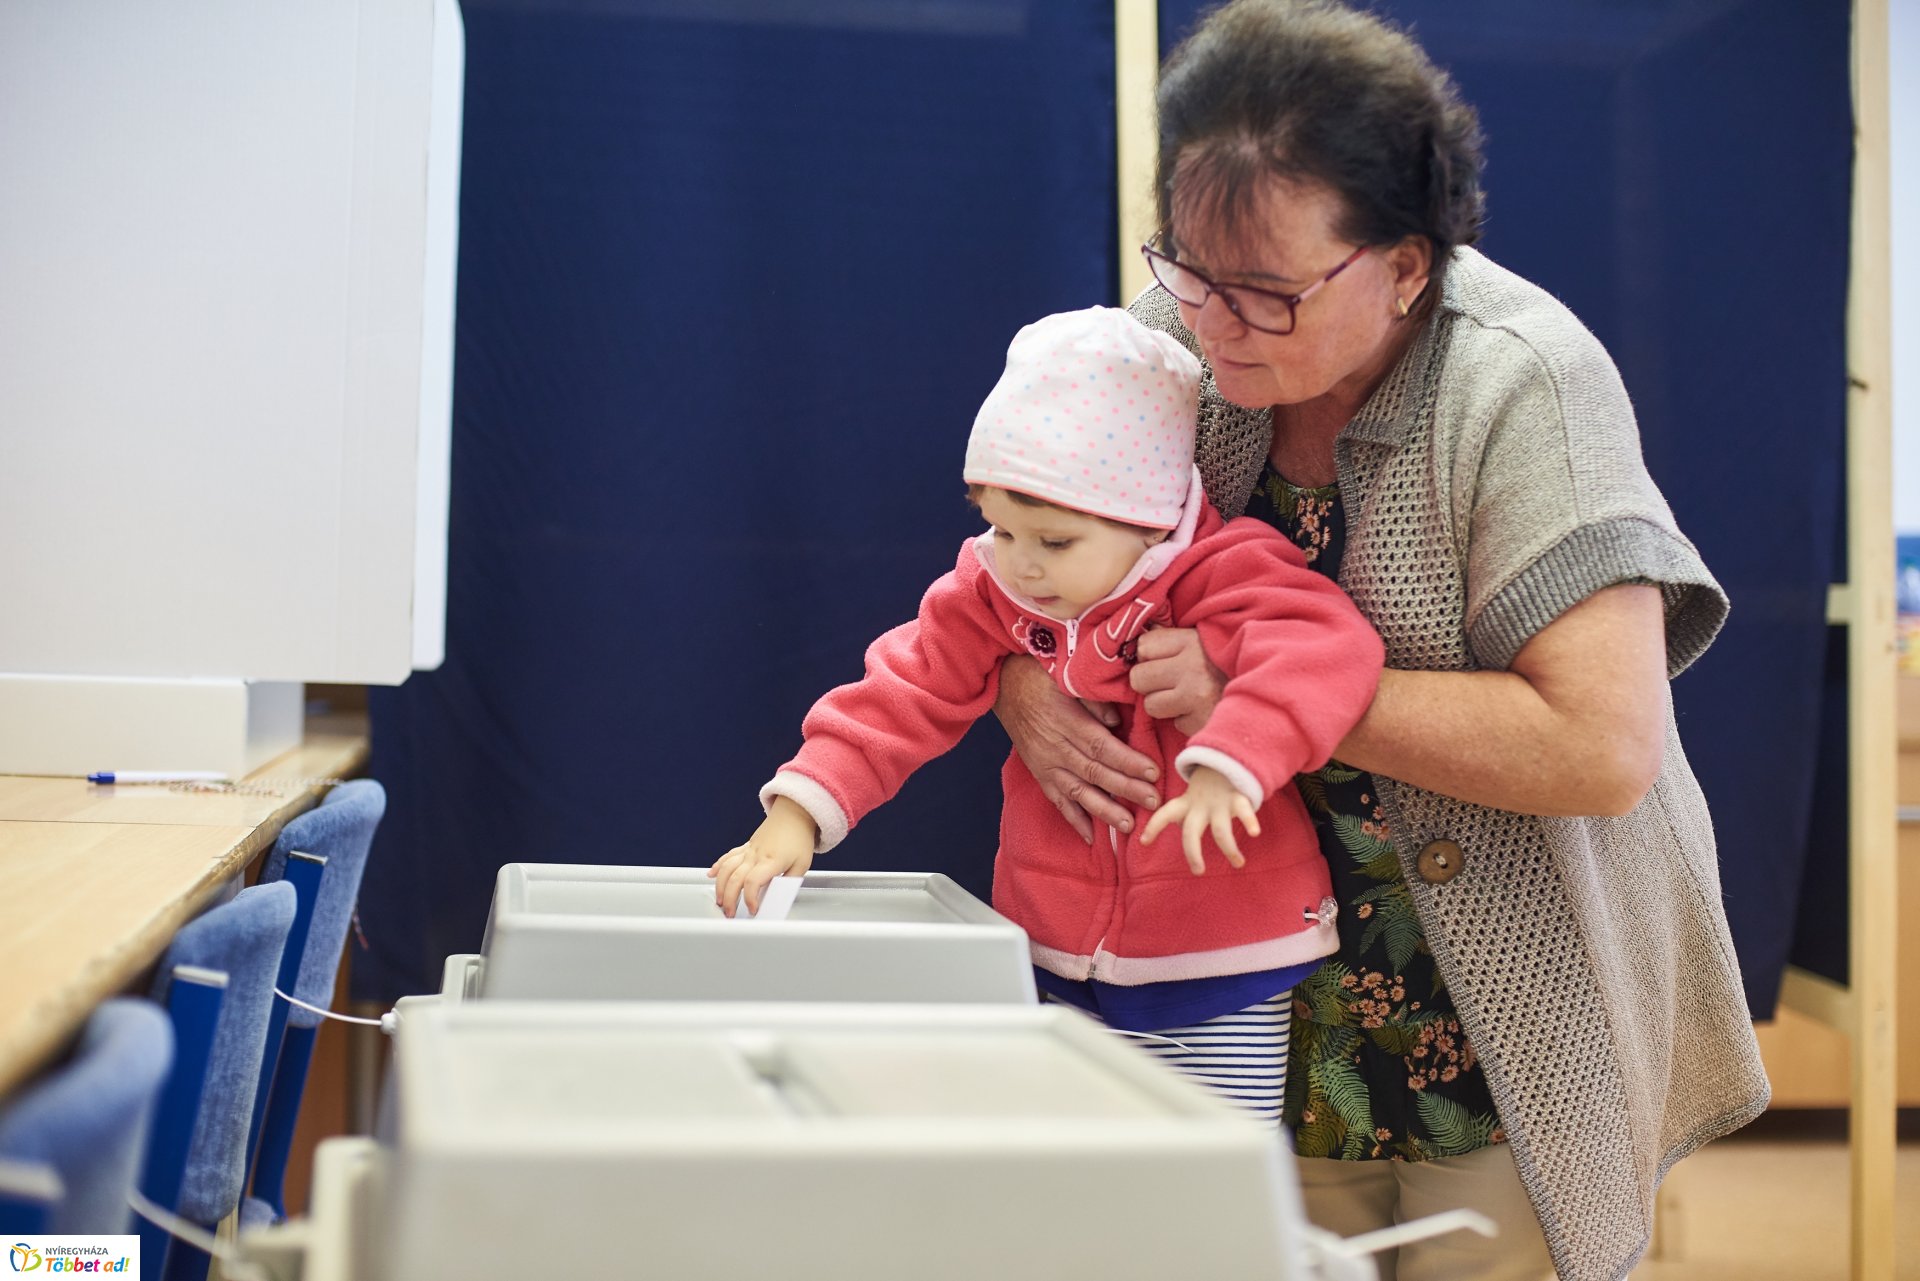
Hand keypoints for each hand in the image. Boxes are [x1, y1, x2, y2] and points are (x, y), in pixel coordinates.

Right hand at [708, 796, 816, 917]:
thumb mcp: (802, 865)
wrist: (794, 814)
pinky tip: (712, 875)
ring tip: (720, 900)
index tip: (753, 909)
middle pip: (735, 879)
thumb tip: (779, 896)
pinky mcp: (746, 846)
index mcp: (771, 861)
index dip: (750, 898)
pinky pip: (728, 856)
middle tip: (730, 912)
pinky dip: (718, 867)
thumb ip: (789, 882)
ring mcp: (749, 850)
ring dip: (720, 886)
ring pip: (726, 868)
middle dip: (729, 899)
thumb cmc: (799, 838)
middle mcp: (756, 855)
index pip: (753, 882)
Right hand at [994, 655, 1160, 843]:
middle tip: (1152, 801)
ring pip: (1078, 791)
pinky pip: (1057, 800)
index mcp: (1066, 721)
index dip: (1127, 761)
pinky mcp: (1039, 774)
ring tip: (1127, 825)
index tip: (1152, 771)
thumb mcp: (1067, 677)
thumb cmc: (1042, 677)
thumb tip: (1116, 722)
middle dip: (1126, 788)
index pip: (1101, 746)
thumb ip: (1093, 701)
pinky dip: (1073, 819)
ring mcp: (1046, 764)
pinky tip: (1091, 836)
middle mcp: (1055, 747)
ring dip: (1104, 810)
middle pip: (1095, 772)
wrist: (1006, 685)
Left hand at [1129, 628, 1226, 735]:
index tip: (1160, 661)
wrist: (1269, 695)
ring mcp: (1196, 697)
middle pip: (1139, 677)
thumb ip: (1174, 642)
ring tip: (1186, 699)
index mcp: (1192, 641)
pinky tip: (1202, 711)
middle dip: (1149, 684)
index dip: (1148, 656)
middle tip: (1169, 684)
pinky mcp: (1201, 723)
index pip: (1143, 645)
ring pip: (1151, 705)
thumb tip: (1137, 646)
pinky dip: (1186, 721)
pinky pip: (1176, 724)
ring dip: (1165, 706)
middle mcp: (1191, 667)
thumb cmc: (1230, 665)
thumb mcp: (1207, 642)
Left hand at [1139, 766, 1260, 874]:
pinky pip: (1245, 810)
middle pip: (1191, 831)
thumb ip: (1185, 813)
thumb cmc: (1209, 786)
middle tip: (1198, 871)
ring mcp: (1219, 803)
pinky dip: (1249, 821)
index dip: (1153, 826)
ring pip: (1221, 830)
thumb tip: (1171, 828)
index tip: (1143, 842)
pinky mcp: (1238, 797)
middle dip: (1192, 852)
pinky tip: (1254, 832)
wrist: (1229, 757)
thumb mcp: (1193, 798)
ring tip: (1238, 864)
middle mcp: (1201, 806)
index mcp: (1187, 804)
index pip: (1164, 814)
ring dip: (1229, 849)